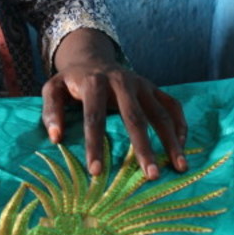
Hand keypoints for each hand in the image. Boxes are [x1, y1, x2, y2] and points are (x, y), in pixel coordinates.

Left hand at [40, 29, 187, 180]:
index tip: (96, 171)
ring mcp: (141, 84)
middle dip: (144, 148)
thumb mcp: (52, 89)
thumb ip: (51, 111)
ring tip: (180, 166)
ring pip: (160, 114)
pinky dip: (180, 125)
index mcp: (94, 83)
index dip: (95, 144)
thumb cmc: (71, 82)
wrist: (92, 58)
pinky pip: (172, 105)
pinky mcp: (153, 87)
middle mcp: (121, 81)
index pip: (94, 117)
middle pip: (135, 118)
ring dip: (171, 141)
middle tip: (151, 176)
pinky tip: (182, 147)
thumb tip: (56, 138)